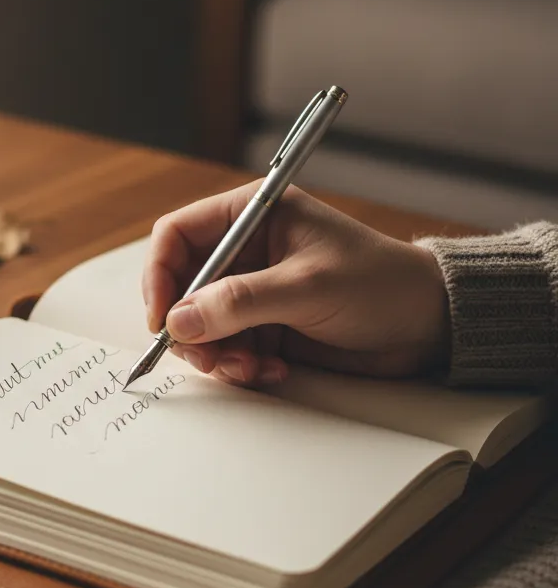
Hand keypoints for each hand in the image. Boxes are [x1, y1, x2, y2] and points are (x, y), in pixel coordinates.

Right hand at [143, 181, 449, 385]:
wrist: (428, 325)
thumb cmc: (381, 284)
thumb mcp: (308, 287)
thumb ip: (240, 302)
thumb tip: (178, 321)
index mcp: (253, 215)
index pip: (177, 235)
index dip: (159, 275)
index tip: (162, 318)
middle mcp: (245, 251)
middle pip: (181, 287)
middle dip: (188, 327)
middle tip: (206, 357)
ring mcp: (252, 292)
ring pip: (199, 325)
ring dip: (215, 354)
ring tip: (248, 369)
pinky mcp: (264, 327)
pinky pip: (226, 350)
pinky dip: (238, 367)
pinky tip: (271, 373)